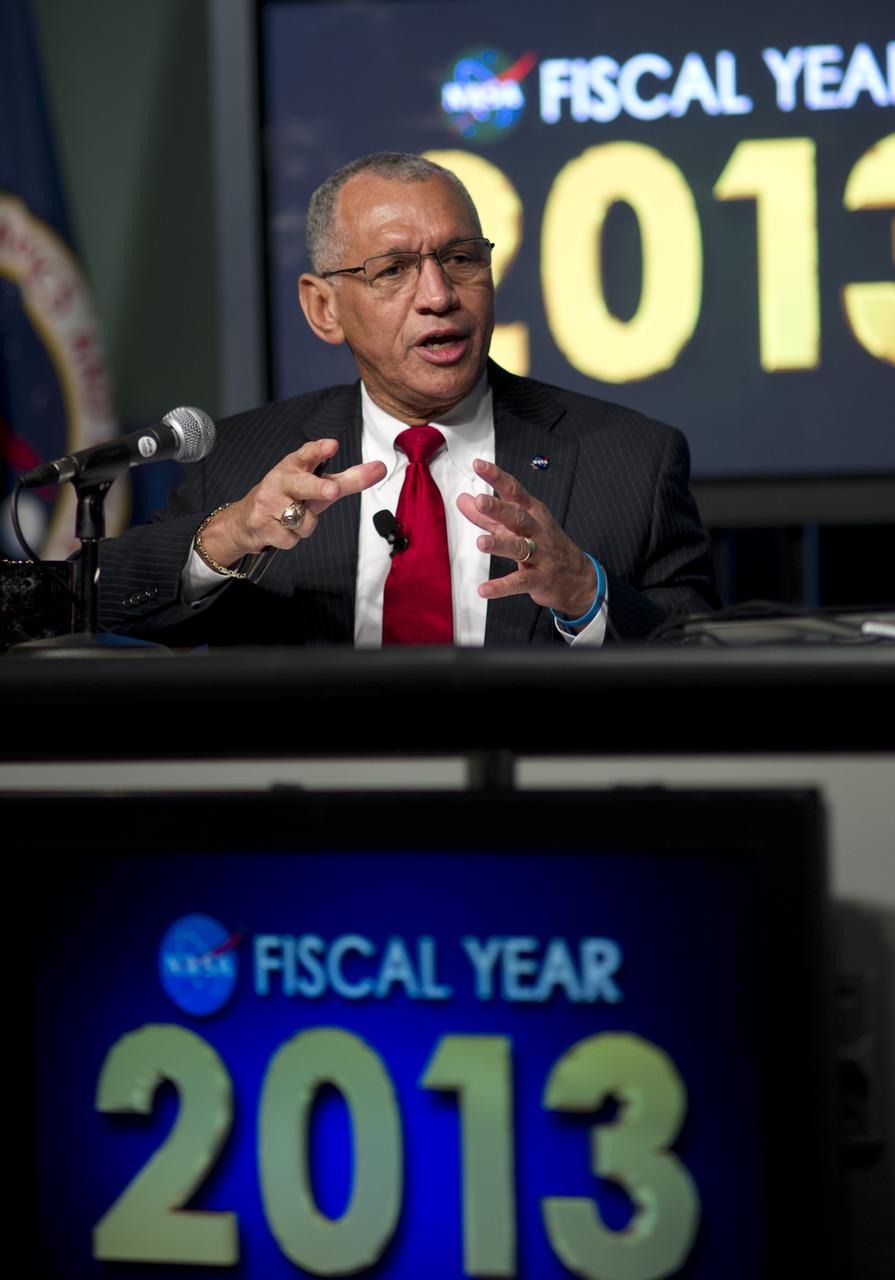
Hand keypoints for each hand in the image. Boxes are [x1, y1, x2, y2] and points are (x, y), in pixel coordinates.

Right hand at [200, 437, 385, 567]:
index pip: (306, 454)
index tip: (332, 445)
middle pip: (302, 485)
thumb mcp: (318, 486)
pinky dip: (292, 539)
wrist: (246, 520)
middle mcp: (280, 480)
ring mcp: (268, 502)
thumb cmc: (290, 498)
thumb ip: (349, 479)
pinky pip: (291, 539)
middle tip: (332, 490)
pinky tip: (281, 530)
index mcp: (294, 466)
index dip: (318, 450)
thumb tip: (381, 468)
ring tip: (294, 519)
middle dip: (318, 488)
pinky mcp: (261, 524)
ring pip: (303, 520)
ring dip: (306, 526)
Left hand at [457, 459, 596, 622]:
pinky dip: (501, 587)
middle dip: (499, 508)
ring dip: (500, 544)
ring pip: (520, 547)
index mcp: (531, 512)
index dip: (496, 477)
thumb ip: (487, 516)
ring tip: (481, 542)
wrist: (577, 577)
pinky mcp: (540, 579)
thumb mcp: (515, 527)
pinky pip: (520, 582)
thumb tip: (462, 499)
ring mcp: (541, 554)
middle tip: (481, 500)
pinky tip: (484, 589)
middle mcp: (537, 530)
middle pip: (518, 516)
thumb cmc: (543, 545)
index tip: (478, 465)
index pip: (513, 491)